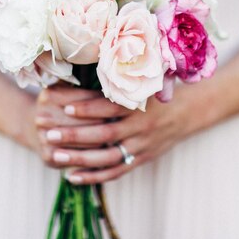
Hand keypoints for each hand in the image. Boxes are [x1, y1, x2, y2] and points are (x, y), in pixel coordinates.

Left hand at [36, 85, 210, 184]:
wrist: (188, 113)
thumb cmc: (157, 92)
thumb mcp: (145, 82)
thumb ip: (120, 79)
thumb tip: (90, 60)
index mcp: (140, 105)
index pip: (110, 107)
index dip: (88, 108)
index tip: (66, 106)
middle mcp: (140, 127)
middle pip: (105, 134)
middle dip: (76, 135)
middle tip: (49, 133)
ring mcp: (141, 147)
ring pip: (108, 157)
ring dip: (80, 159)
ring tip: (55, 156)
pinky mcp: (140, 160)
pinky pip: (115, 172)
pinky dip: (94, 177)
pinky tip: (73, 177)